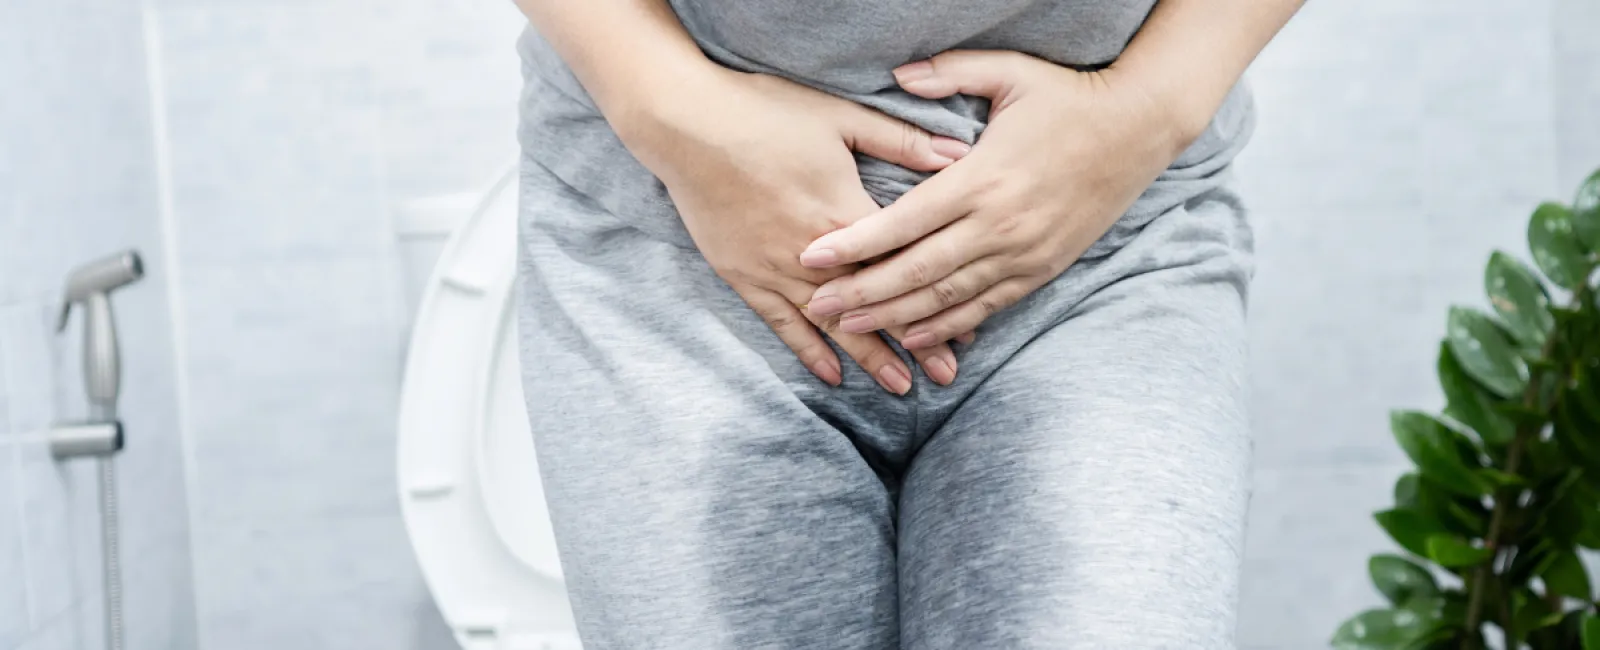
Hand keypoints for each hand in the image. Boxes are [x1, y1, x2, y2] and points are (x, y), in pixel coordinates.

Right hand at [618, 68, 974, 391]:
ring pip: (831, 324)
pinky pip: (781, 322)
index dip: (937, 299)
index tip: (969, 328)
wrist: (686, 125)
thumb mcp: (840, 117)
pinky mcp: (744, 275)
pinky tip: (832, 375)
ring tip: (900, 388)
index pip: (902, 267)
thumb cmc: (765, 112)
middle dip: (911, 344)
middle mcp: (813, 254)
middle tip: (946, 378)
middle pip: (872, 306)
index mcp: (844, 214)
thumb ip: (901, 141)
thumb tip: (960, 154)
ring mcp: (775, 269)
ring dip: (867, 357)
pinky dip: (807, 351)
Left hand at [797, 51, 1191, 348]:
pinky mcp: (1041, 269)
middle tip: (815, 305)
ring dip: (895, 316)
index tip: (812, 256)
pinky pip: (986, 307)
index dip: (855, 243)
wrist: (1140, 129)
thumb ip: (950, 73)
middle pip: (916, 271)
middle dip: (861, 292)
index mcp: (982, 178)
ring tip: (850, 326)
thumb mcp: (1010, 72)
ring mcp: (1022, 253)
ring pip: (947, 298)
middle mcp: (1000, 225)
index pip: (904, 221)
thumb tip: (897, 74)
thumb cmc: (1069, 97)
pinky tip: (914, 335)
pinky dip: (948, 326)